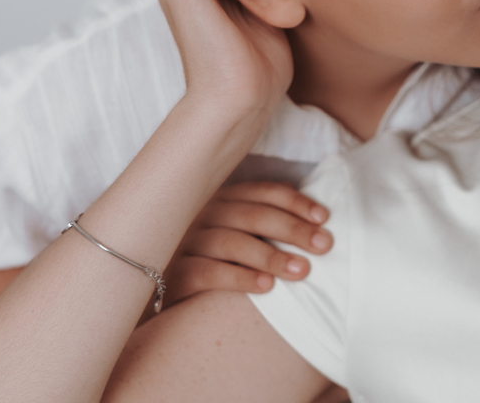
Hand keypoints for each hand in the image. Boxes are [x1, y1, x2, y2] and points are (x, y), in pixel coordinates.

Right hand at [164, 182, 332, 303]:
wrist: (155, 288)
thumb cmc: (209, 260)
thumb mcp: (234, 233)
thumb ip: (263, 222)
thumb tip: (315, 222)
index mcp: (222, 198)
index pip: (263, 192)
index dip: (296, 202)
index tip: (324, 218)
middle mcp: (203, 214)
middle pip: (253, 216)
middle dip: (293, 230)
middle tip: (324, 246)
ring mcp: (185, 241)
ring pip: (233, 242)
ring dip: (272, 256)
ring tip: (302, 271)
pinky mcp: (173, 272)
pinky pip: (209, 272)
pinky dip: (241, 278)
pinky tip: (267, 287)